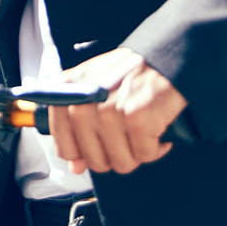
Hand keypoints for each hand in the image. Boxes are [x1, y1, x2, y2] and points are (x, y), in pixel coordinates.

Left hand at [48, 48, 186, 174]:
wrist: (163, 59)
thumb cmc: (129, 74)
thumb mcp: (94, 91)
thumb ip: (77, 128)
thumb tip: (75, 166)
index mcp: (69, 90)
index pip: (63, 145)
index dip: (81, 155)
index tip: (93, 151)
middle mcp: (86, 99)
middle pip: (94, 159)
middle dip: (113, 158)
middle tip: (125, 141)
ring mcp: (110, 109)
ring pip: (120, 162)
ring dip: (136, 155)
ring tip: (140, 135)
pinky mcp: (137, 116)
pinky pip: (144, 154)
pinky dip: (155, 148)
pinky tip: (155, 131)